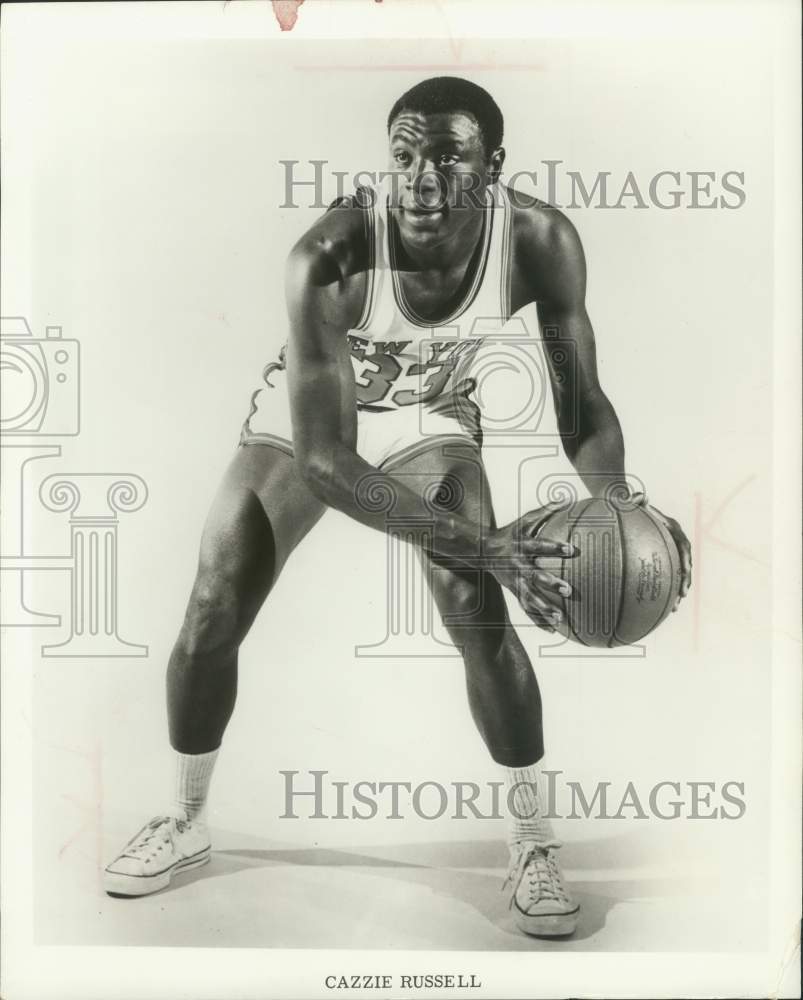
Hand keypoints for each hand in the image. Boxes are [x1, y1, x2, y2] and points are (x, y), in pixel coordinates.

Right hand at [486, 505, 577, 631]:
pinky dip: (538, 619)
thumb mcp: (524, 521)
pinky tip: (553, 629)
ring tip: (560, 617)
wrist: (483, 551)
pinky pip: (526, 608)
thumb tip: (567, 498)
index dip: (555, 547)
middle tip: (568, 590)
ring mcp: (515, 581)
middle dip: (550, 584)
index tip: (571, 549)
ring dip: (544, 608)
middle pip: (535, 576)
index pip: (540, 545)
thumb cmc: (510, 533)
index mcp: (522, 546)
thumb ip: (545, 511)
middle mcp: (518, 566)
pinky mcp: (514, 592)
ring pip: (530, 597)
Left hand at [631, 492, 691, 610]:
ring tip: (674, 608)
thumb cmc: (627, 504)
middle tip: (682, 595)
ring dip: (677, 591)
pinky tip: (658, 607)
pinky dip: (664, 591)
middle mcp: (673, 541)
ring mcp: (667, 551)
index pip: (683, 545)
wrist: (625, 506)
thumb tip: (642, 497)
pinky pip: (665, 577)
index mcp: (672, 528)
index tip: (686, 570)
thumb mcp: (631, 500)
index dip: (686, 558)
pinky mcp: (659, 559)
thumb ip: (636, 500)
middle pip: (684, 563)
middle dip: (685, 580)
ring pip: (677, 574)